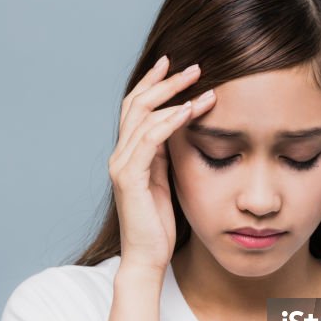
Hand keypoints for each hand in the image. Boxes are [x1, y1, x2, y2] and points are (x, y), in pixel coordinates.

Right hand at [108, 56, 216, 272]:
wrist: (147, 257)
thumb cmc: (159, 224)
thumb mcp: (165, 178)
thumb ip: (165, 153)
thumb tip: (180, 125)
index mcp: (128, 153)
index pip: (136, 107)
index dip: (153, 83)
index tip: (172, 63)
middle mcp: (120, 155)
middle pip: (137, 104)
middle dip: (165, 82)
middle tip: (193, 66)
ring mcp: (122, 166)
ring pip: (143, 118)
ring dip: (174, 97)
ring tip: (200, 84)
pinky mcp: (130, 179)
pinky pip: (149, 141)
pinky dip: (169, 122)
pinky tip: (188, 111)